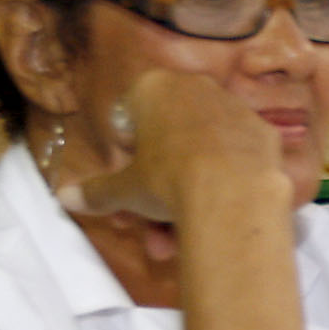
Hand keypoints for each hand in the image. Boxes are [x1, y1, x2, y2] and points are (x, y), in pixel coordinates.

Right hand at [56, 70, 290, 224]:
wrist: (234, 193)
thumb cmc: (166, 179)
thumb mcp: (124, 190)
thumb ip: (96, 191)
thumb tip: (63, 197)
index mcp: (155, 87)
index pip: (129, 118)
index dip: (126, 155)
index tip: (130, 184)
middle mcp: (197, 87)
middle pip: (168, 141)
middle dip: (154, 189)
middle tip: (148, 226)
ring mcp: (236, 108)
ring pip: (201, 154)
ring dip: (185, 197)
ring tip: (174, 242)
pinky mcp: (265, 133)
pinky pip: (234, 160)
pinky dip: (223, 184)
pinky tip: (215, 218)